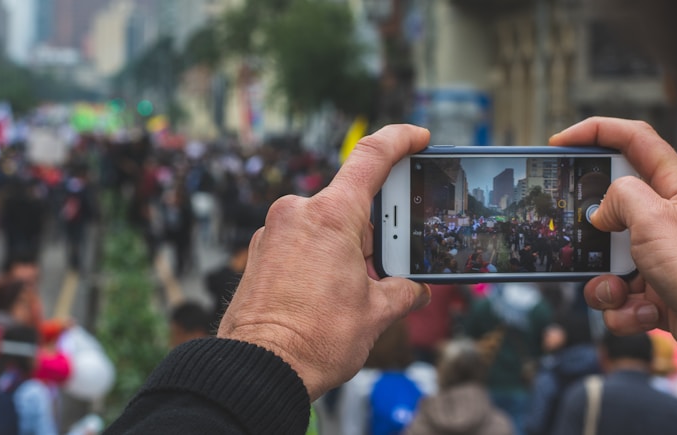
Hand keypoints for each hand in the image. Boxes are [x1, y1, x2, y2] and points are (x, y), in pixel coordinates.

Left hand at [218, 125, 431, 399]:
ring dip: (349, 249)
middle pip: (351, 203)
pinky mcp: (262, 253)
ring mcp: (274, 232)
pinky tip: (329, 292)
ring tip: (357, 291)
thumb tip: (415, 289)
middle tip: (391, 265)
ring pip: (326, 225)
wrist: (257, 370)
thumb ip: (403, 291)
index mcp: (330, 216)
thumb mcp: (376, 313)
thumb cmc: (315, 340)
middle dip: (376, 232)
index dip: (400, 140)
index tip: (419, 137)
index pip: (371, 157)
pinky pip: (302, 241)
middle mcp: (297, 213)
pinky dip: (322, 256)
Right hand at [549, 117, 676, 370]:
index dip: (596, 132)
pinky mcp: (654, 291)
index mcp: (676, 187)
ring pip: (605, 259)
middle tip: (572, 231)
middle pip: (611, 205)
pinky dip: (623, 309)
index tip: (560, 142)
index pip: (634, 140)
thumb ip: (618, 198)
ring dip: (604, 282)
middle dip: (589, 226)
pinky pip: (617, 295)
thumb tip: (600, 213)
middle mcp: (666, 218)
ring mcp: (658, 256)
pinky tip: (646, 314)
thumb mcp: (653, 220)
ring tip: (623, 291)